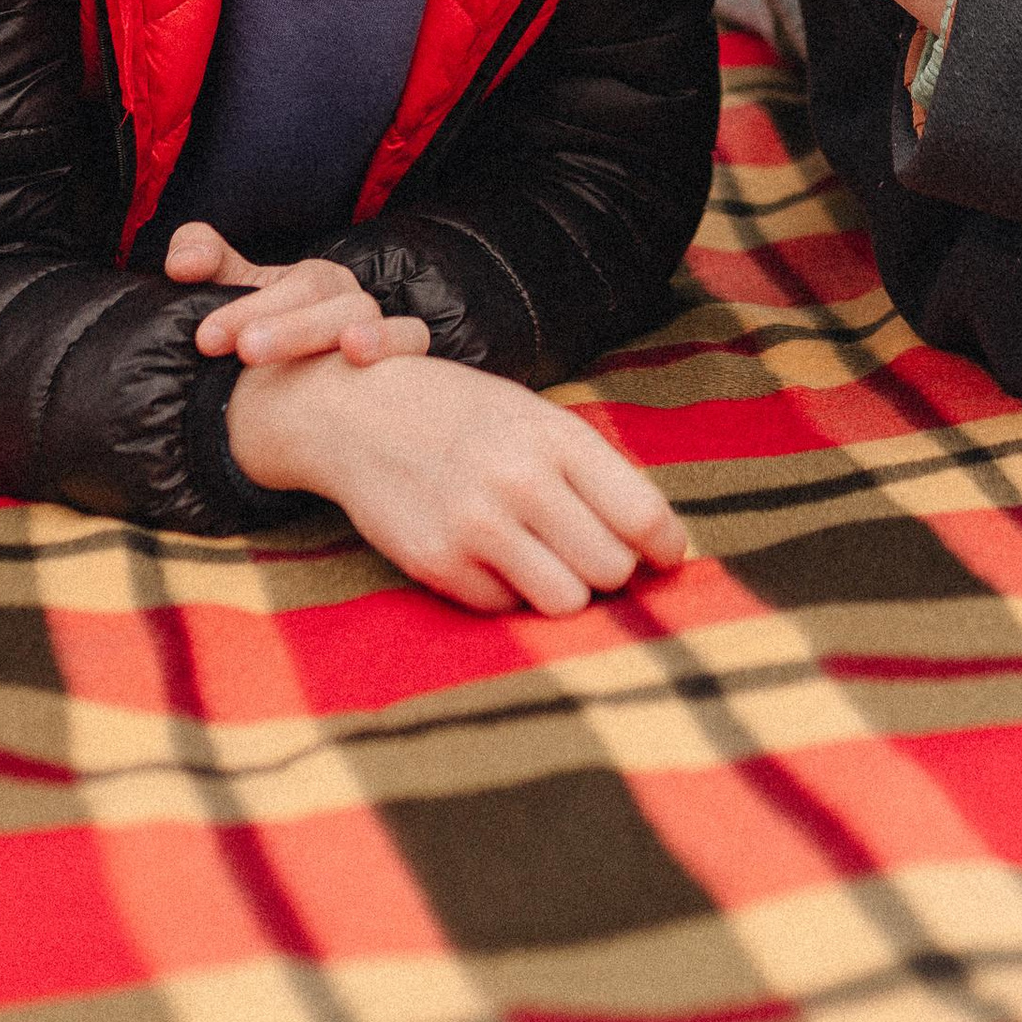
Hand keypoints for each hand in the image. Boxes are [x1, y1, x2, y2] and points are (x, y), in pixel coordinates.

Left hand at [166, 227, 429, 370]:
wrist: (323, 413)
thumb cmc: (271, 350)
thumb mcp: (232, 305)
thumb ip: (200, 264)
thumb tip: (183, 265)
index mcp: (307, 282)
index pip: (273, 278)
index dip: (242, 304)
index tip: (205, 340)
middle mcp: (343, 297)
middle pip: (312, 291)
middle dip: (278, 323)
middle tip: (243, 352)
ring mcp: (375, 323)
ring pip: (357, 315)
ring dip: (322, 330)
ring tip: (299, 348)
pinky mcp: (406, 354)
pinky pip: (410, 336)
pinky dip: (390, 340)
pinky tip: (357, 357)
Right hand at [227, 348, 689, 613]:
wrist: (354, 411)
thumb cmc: (460, 415)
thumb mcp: (533, 417)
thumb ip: (591, 471)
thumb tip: (657, 542)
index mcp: (554, 435)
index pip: (642, 513)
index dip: (667, 547)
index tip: (666, 557)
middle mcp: (519, 479)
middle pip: (611, 568)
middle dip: (610, 570)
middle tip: (588, 552)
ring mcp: (475, 524)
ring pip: (567, 601)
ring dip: (564, 589)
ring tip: (543, 559)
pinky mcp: (437, 563)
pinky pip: (505, 610)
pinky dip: (506, 593)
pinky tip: (486, 556)